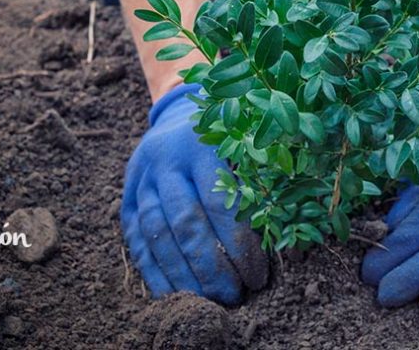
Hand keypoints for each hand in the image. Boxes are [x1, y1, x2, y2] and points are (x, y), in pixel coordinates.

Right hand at [121, 83, 268, 303]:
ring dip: (181, 274)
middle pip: (185, 222)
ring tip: (206, 301)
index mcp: (201, 144)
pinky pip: (135, 240)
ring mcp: (141, 179)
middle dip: (210, 266)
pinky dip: (153, 272)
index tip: (257, 276)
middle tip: (233, 296)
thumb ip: (262, 184)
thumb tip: (292, 243)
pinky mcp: (126, 197)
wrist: (180, 116)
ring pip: (156, 234)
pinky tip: (173, 296)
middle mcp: (166, 160)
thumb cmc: (228, 137)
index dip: (239, 245)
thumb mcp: (246, 146)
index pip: (220, 203)